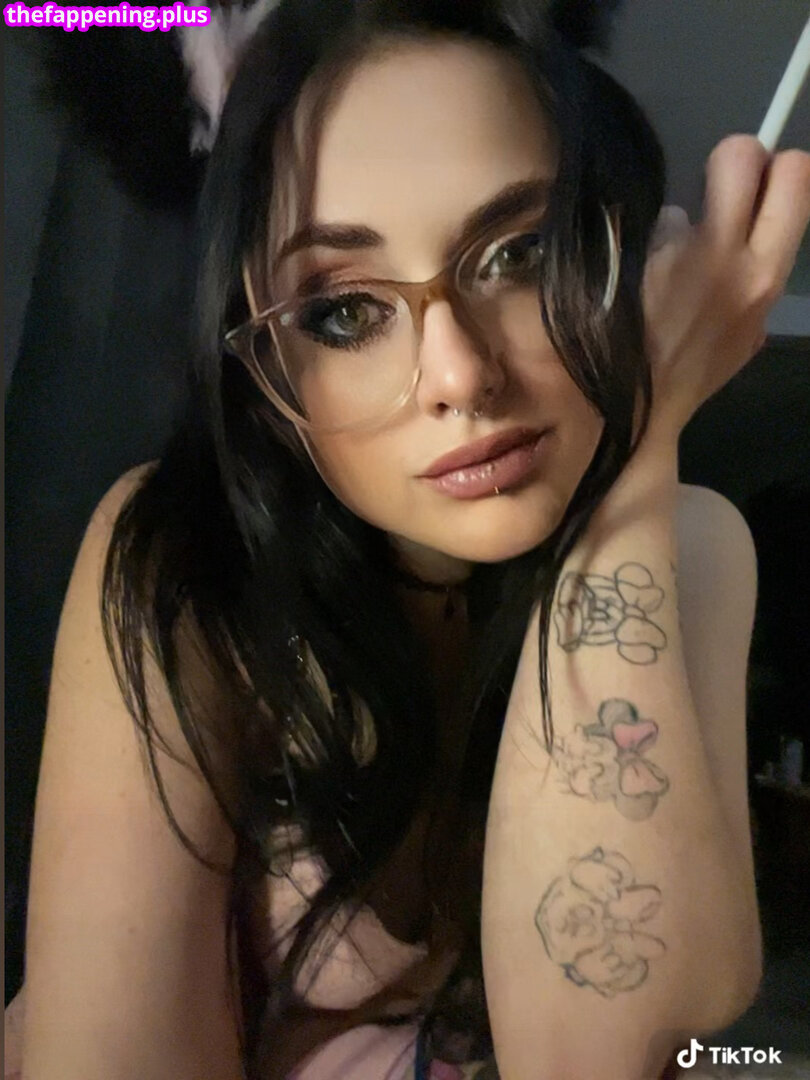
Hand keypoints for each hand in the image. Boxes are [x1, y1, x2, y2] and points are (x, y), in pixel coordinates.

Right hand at [640, 135, 809, 444]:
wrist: (626, 425)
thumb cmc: (603, 343)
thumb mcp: (614, 268)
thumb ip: (655, 227)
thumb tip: (680, 215)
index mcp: (713, 253)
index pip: (745, 157)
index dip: (724, 159)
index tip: (706, 181)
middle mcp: (753, 275)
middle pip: (799, 178)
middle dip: (767, 172)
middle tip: (731, 194)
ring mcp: (760, 311)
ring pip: (783, 232)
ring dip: (752, 230)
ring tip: (706, 260)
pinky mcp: (754, 339)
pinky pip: (759, 282)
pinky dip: (738, 279)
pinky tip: (702, 305)